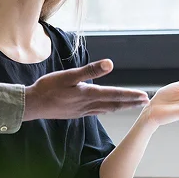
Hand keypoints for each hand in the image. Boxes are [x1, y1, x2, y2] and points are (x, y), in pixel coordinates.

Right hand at [22, 59, 148, 120]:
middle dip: (131, 103)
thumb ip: (90, 70)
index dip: (131, 96)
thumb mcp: (68, 75)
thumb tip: (109, 64)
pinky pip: (97, 112)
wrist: (32, 105)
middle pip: (114, 104)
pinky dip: (107, 109)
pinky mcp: (76, 113)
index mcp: (88, 94)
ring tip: (132, 105)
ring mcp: (82, 111)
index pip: (115, 94)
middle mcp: (88, 105)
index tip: (144, 97)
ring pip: (107, 109)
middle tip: (146, 102)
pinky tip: (108, 108)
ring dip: (121, 106)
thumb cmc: (47, 88)